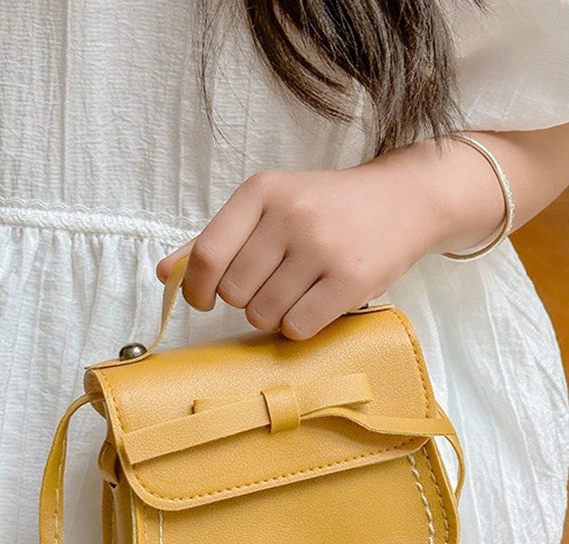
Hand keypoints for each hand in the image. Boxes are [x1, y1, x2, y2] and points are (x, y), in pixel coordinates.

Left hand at [155, 161, 445, 339]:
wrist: (404, 201)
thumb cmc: (328, 208)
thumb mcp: (270, 207)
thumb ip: (217, 238)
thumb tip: (164, 274)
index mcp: (262, 191)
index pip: (206, 254)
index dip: (196, 289)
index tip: (204, 301)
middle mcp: (290, 215)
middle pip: (233, 292)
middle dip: (245, 300)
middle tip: (271, 287)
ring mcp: (322, 247)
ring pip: (263, 314)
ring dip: (272, 316)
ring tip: (296, 294)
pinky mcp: (351, 279)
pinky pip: (298, 328)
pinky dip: (298, 328)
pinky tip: (314, 307)